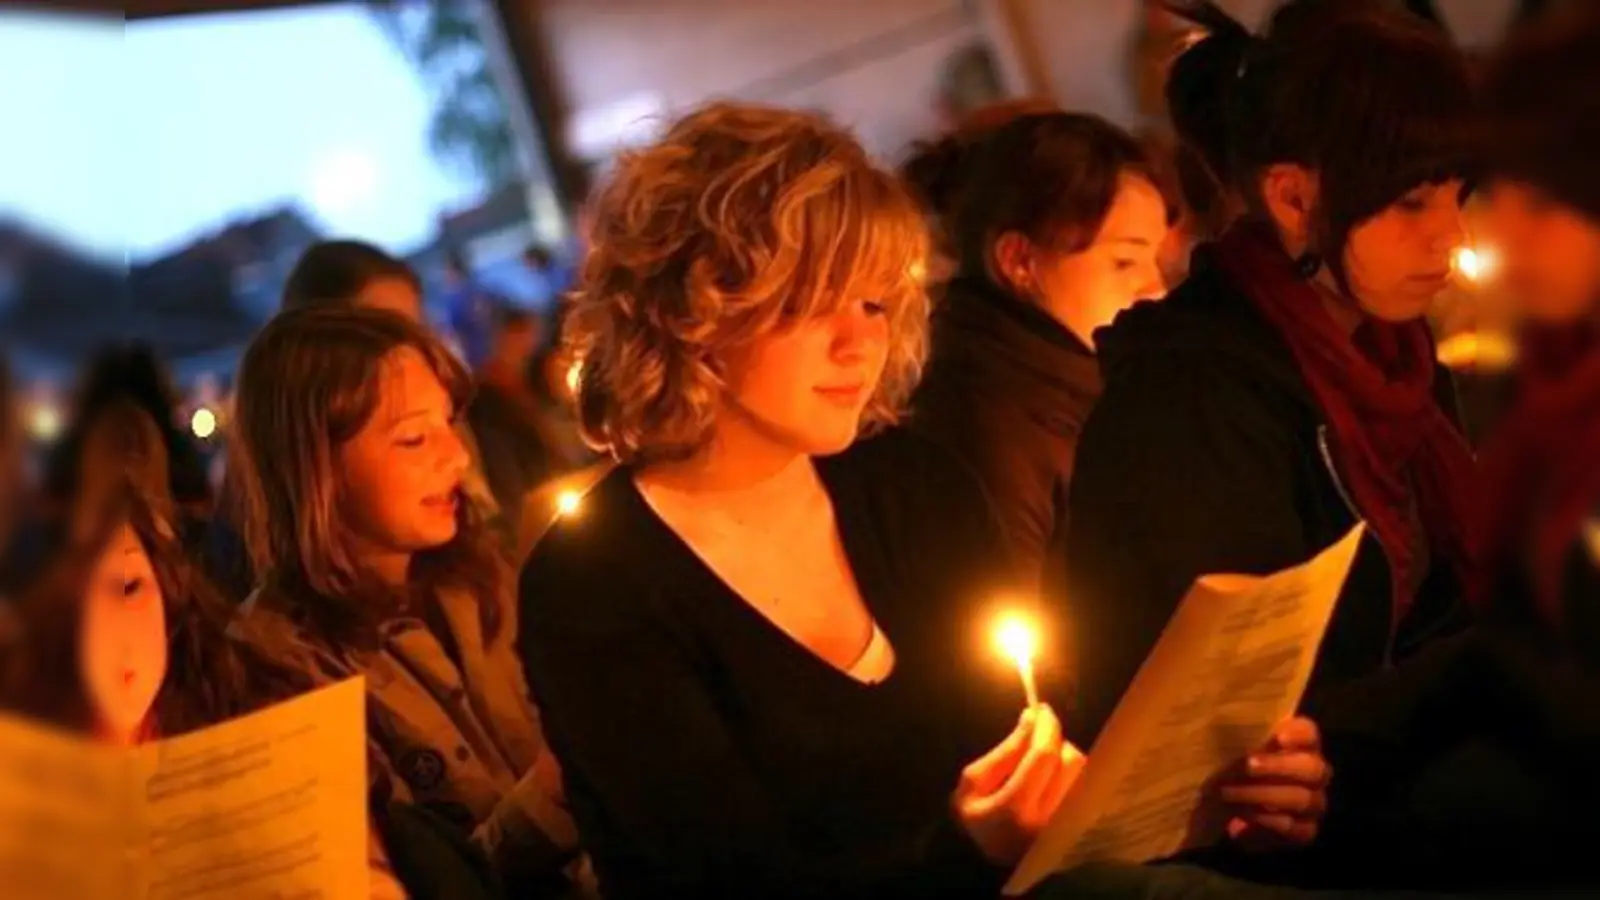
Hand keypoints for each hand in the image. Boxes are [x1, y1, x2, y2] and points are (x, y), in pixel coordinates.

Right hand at [953, 705, 1085, 864]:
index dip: (1046, 727)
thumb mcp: (974, 783)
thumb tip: (1032, 719)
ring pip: (1082, 772)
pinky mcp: (1078, 827)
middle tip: (1038, 738)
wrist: (991, 860)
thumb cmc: (977, 820)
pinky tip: (1053, 779)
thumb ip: (1004, 752)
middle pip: (1070, 760)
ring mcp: (1067, 826)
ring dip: (1065, 758)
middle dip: (1055, 741)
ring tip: (1043, 763)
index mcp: (1017, 808)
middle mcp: (1049, 819)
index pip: (1043, 755)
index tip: (1043, 710)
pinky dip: (1071, 775)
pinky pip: (1085, 787)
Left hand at [1218, 717, 1329, 850]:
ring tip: (1230, 793)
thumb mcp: (1235, 753)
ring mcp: (1314, 803)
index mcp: (1300, 746)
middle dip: (1278, 766)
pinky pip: (1296, 827)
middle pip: (1312, 767)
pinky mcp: (1306, 830)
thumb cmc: (1234, 770)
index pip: (1310, 733)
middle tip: (1248, 765)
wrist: (1233, 812)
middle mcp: (1314, 773)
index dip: (1299, 734)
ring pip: (1303, 798)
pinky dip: (1269, 822)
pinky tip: (1244, 816)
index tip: (1279, 736)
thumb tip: (1228, 733)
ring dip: (1263, 795)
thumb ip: (1240, 742)